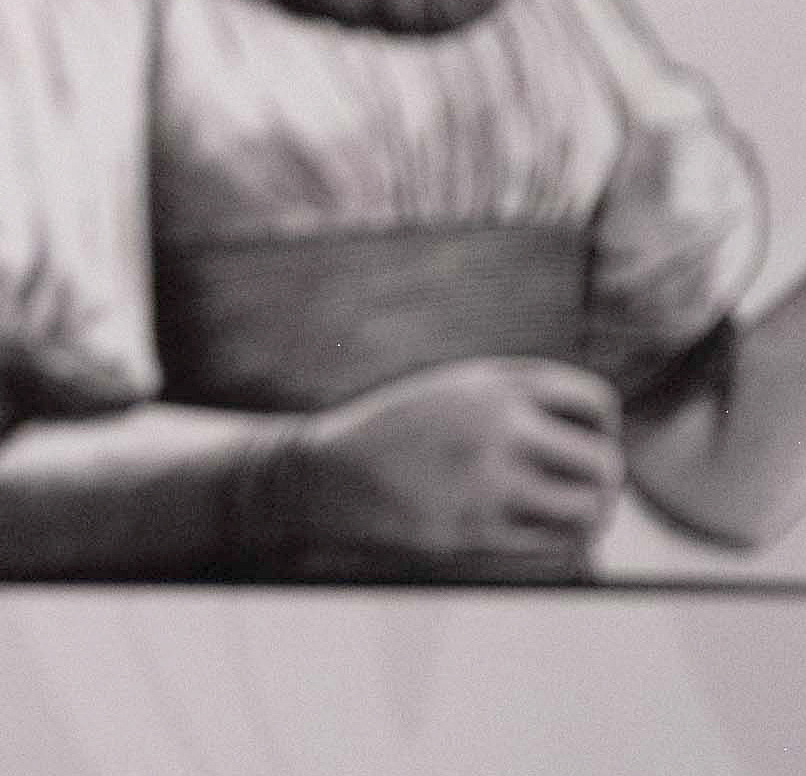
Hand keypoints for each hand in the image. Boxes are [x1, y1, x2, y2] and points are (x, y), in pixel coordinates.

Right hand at [268, 357, 623, 567]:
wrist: (326, 474)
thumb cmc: (399, 433)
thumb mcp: (454, 391)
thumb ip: (518, 398)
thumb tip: (600, 437)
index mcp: (492, 386)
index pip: (595, 403)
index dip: (602, 428)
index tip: (581, 442)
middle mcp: (495, 428)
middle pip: (603, 462)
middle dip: (605, 481)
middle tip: (591, 491)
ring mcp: (485, 481)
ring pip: (589, 509)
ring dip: (593, 518)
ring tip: (578, 519)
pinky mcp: (473, 531)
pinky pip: (555, 546)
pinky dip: (567, 545)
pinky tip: (554, 539)